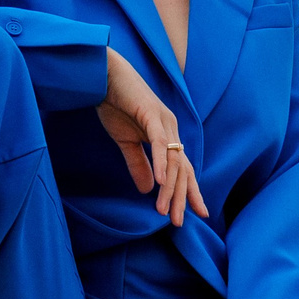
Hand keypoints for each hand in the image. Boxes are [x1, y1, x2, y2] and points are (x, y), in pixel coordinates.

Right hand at [97, 48, 208, 226]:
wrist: (104, 76)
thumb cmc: (115, 104)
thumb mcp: (126, 142)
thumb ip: (138, 164)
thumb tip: (148, 189)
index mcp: (167, 135)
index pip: (183, 168)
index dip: (189, 191)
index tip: (195, 213)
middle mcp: (171, 129)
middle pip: (182, 169)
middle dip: (181, 197)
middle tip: (178, 222)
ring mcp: (164, 121)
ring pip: (172, 161)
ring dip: (169, 188)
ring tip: (164, 210)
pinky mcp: (151, 115)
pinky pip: (159, 144)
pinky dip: (161, 163)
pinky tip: (160, 183)